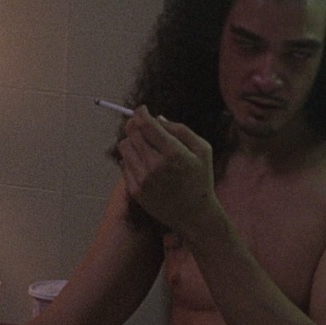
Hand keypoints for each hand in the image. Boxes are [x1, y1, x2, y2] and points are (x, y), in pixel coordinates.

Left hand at [115, 106, 216, 234]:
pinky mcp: (135, 190)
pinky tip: (143, 161)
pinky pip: (123, 164)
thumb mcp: (202, 149)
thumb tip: (157, 118)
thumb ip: (181, 130)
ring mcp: (143, 179)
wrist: (194, 214)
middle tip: (140, 124)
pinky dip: (130, 158)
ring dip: (131, 140)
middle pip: (132, 133)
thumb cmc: (200, 179)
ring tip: (143, 144)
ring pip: (124, 147)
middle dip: (134, 124)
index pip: (146, 124)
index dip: (141, 113)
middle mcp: (155, 165)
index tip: (141, 110)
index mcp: (173, 153)